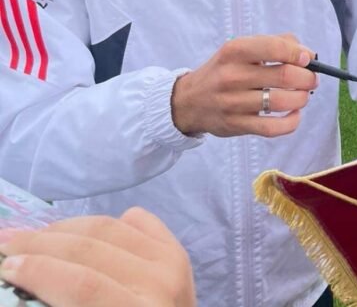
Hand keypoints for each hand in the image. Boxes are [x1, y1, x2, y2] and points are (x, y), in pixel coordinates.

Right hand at [0, 207, 194, 306]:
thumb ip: (65, 305)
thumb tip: (29, 283)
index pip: (83, 286)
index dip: (41, 271)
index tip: (8, 266)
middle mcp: (160, 286)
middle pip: (92, 250)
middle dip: (42, 244)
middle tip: (9, 243)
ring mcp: (172, 264)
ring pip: (110, 228)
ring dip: (66, 228)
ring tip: (35, 236)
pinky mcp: (178, 250)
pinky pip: (138, 220)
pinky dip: (108, 221)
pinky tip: (80, 230)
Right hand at [171, 34, 316, 137]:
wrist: (189, 101)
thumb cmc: (224, 70)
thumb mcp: (240, 48)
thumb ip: (274, 44)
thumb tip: (306, 54)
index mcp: (234, 50)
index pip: (273, 48)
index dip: (297, 53)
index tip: (308, 58)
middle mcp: (232, 76)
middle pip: (283, 76)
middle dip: (307, 77)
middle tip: (312, 78)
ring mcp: (233, 103)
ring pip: (281, 102)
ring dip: (301, 98)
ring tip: (303, 95)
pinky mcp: (237, 125)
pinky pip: (273, 128)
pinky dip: (292, 122)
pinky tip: (294, 114)